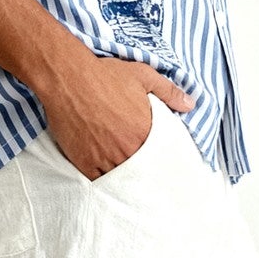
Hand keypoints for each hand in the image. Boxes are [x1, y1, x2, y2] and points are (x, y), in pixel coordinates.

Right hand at [41, 55, 195, 180]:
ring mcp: (104, 158)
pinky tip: (106, 178)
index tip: (160, 166)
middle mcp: (127, 150)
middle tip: (147, 181)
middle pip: (140, 172)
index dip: (158, 162)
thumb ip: (169, 92)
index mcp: (145, 133)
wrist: (68, 78)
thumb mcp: (144, 76)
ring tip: (126, 179)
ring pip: (119, 179)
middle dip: (142, 173)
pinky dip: (102, 180)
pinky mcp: (84, 162)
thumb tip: (190, 104)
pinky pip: (97, 180)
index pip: (159, 158)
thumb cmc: (105, 75)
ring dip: (123, 180)